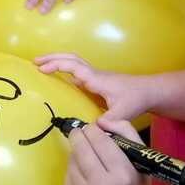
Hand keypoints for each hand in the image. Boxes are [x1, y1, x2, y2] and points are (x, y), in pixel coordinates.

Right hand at [35, 53, 154, 120]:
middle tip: (35, 61)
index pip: (73, 66)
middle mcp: (94, 74)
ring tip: (43, 66)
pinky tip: (61, 79)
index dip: (57, 66)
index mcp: (96, 79)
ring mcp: (96, 77)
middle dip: (53, 57)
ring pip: (74, 63)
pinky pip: (78, 72)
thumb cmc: (136, 99)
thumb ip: (110, 120)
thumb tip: (93, 127)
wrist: (149, 91)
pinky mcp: (98, 82)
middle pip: (71, 59)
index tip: (42, 69)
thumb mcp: (124, 112)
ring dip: (59, 61)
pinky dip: (66, 71)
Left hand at [65, 120, 156, 184]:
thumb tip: (101, 120)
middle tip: (84, 133)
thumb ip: (126, 131)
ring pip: (72, 159)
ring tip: (88, 155)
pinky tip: (85, 172)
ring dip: (77, 151)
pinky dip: (74, 167)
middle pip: (81, 147)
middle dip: (80, 135)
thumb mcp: (141, 159)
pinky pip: (68, 174)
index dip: (95, 129)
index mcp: (122, 175)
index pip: (99, 139)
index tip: (96, 127)